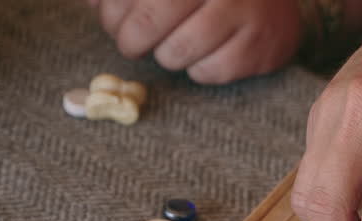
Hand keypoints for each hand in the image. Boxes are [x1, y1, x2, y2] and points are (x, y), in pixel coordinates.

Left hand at [87, 0, 302, 84]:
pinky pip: (207, 71)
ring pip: (176, 52)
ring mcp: (243, 11)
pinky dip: (198, 68)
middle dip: (129, 38)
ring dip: (165, 55)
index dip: (110, 11)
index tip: (109, 17)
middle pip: (149, 19)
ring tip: (172, 45)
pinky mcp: (258, 46)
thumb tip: (87, 1)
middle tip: (131, 41)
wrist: (274, 2)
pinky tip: (203, 53)